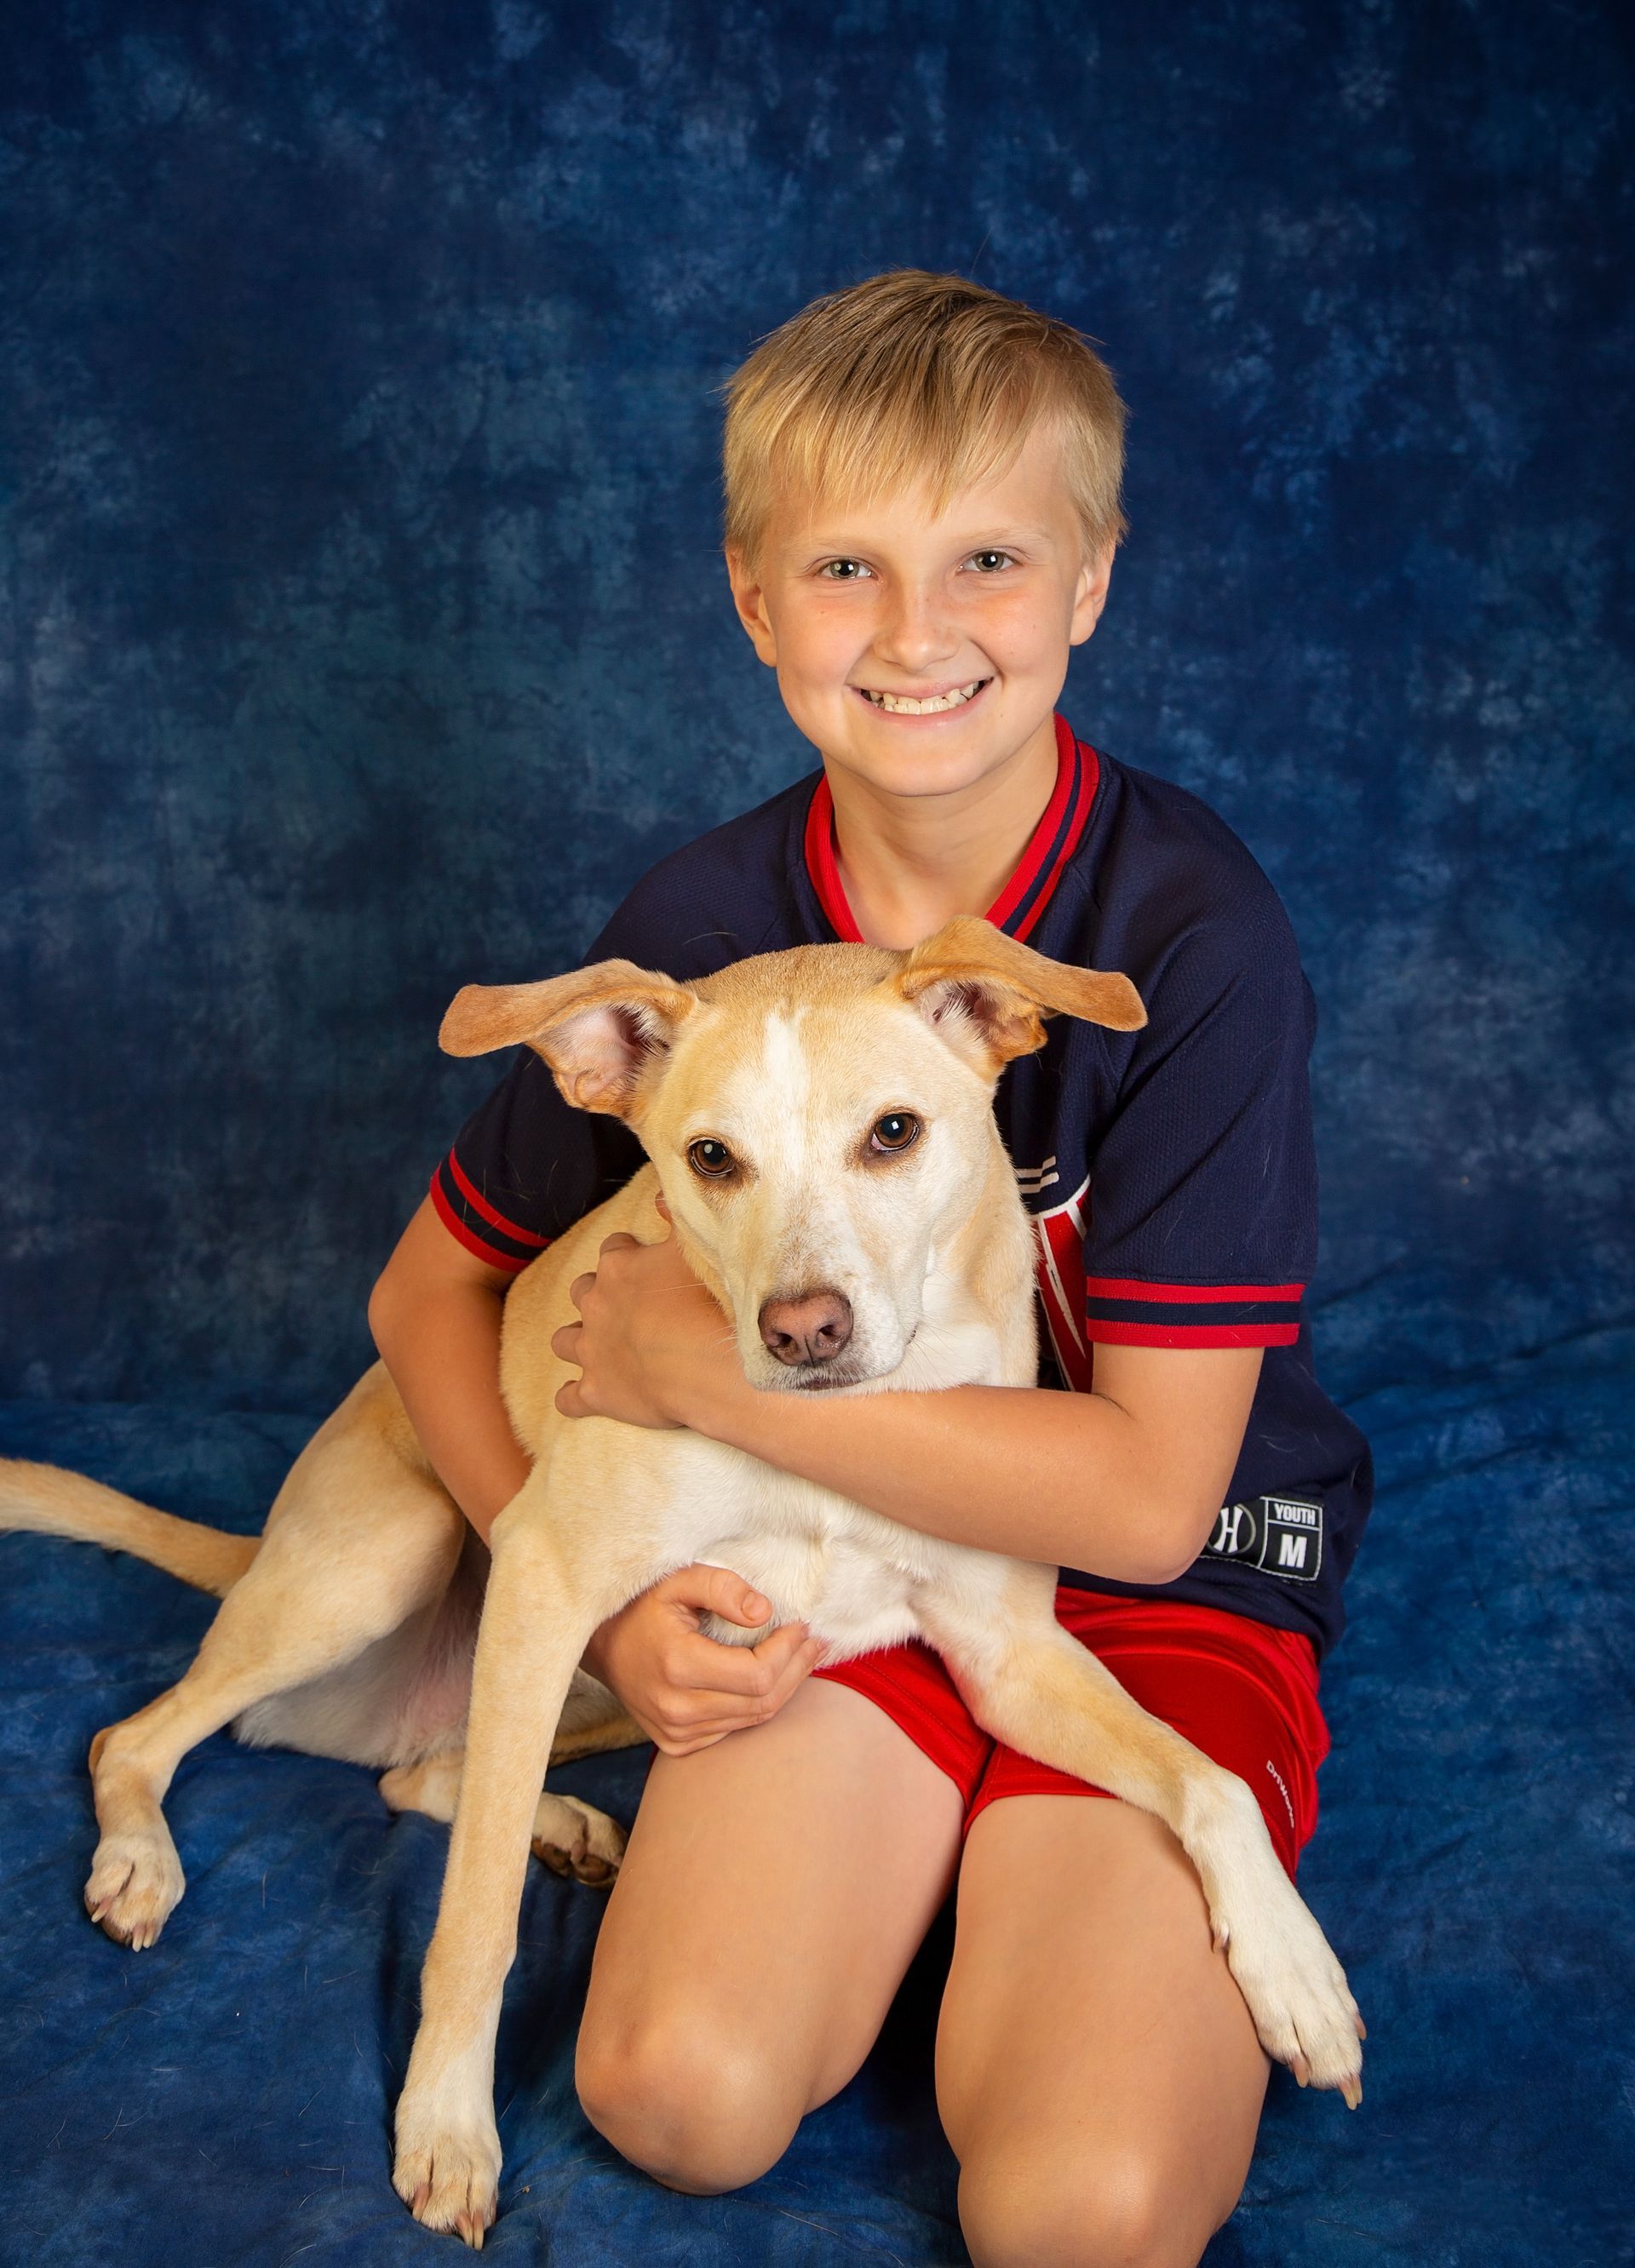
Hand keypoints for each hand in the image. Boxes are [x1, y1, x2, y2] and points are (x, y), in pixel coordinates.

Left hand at [551, 1209, 744, 1429]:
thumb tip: (660, 1197)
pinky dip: (572, 1398)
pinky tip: (579, 1399)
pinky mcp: (595, 1392)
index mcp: (619, 1268)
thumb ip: (676, 1217)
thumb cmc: (707, 1302)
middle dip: (594, 1296)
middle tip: (620, 1305)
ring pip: (564, 1341)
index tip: (641, 1261)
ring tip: (593, 1348)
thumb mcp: (696, 1246)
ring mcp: (592, 1351)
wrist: (707, 1365)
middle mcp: (596, 1305)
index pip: (612, 1251)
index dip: (627, 1255)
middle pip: (581, 1292)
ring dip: (574, 1341)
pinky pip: (568, 1398)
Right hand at [583, 1564, 824, 1755]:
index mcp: (678, 1665)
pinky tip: (770, 1679)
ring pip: (753, 1719)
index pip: (757, 1674)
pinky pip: (734, 1729)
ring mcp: (675, 1732)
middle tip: (814, 1640)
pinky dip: (757, 1705)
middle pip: (762, 1701)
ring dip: (784, 1687)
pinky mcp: (676, 1744)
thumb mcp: (678, 1580)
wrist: (601, 1644)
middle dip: (796, 1668)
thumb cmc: (642, 1605)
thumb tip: (764, 1612)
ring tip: (802, 1656)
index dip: (788, 1651)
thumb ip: (722, 1588)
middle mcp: (676, 1708)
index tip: (801, 1625)